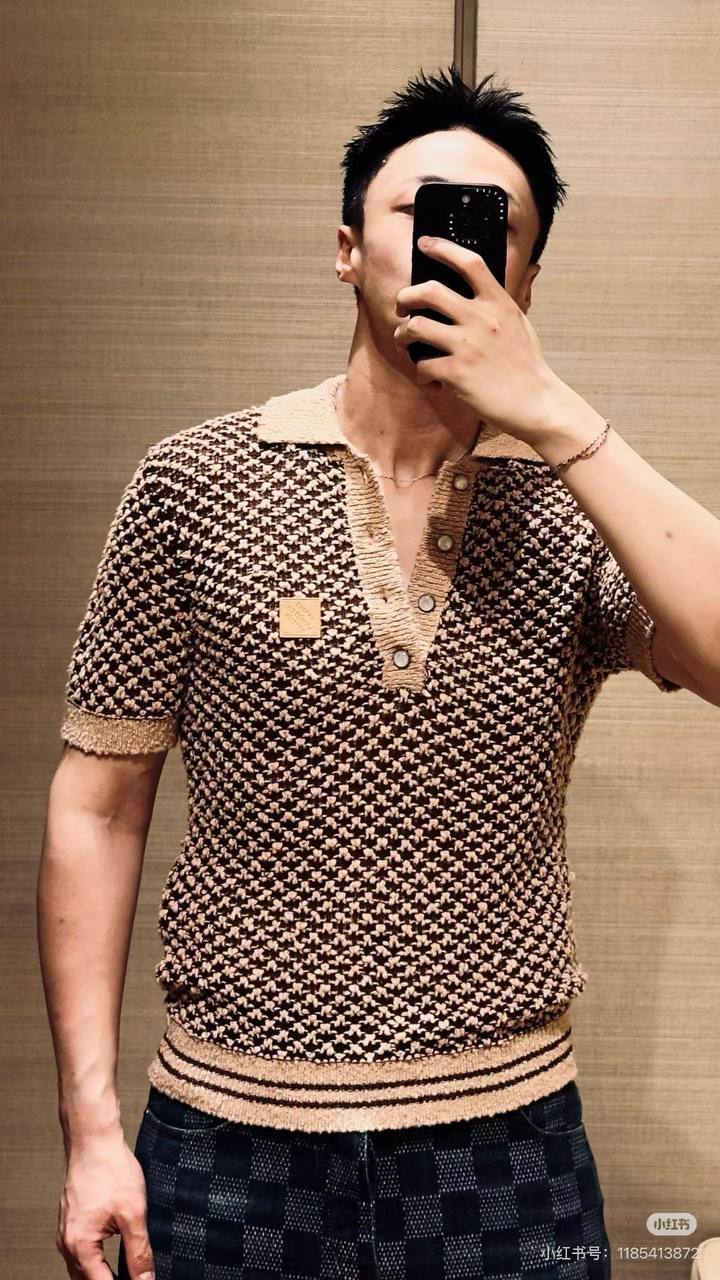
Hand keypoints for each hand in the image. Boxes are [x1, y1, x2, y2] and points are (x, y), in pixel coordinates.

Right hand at [56, 1129, 153, 1279]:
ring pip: (81, 1269)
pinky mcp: (70, 1220)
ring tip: (126, 1273)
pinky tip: (111, 1255)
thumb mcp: (133, 1214)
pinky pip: (79, 1252)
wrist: (93, 1140)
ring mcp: (66, 1231)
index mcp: (80, 1246)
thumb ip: (139, 1252)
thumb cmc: (110, 1170)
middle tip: (136, 1278)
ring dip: (101, 1274)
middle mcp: (67, 1242)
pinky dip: (94, 1260)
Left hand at [393, 235, 566, 444]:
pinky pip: (422, 365)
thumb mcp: (517, 325)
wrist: (537, 404)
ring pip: (416, 326)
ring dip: (403, 335)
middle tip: (402, 307)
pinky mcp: (456, 374)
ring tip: (406, 343)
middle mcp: (482, 319)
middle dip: (406, 297)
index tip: (425, 244)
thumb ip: (495, 306)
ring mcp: (468, 346)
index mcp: (499, 304)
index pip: (470, 263)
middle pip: (429, 291)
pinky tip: (432, 381)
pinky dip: (421, 374)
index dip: (443, 248)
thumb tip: (469, 292)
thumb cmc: (526, 366)